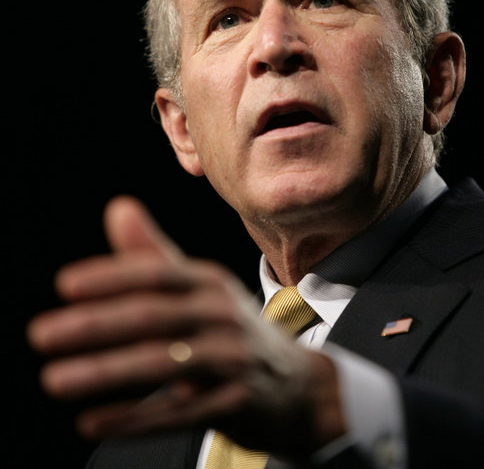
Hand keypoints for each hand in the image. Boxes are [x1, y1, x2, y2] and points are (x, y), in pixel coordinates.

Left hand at [27, 197, 345, 458]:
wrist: (299, 386)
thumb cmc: (232, 331)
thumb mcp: (199, 289)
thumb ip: (153, 254)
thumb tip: (116, 206)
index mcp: (209, 283)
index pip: (158, 273)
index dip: (112, 277)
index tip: (65, 284)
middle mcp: (223, 315)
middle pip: (154, 316)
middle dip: (95, 325)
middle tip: (41, 334)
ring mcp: (234, 359)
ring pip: (163, 363)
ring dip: (105, 372)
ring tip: (54, 379)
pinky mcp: (238, 403)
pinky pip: (180, 412)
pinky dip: (135, 418)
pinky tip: (91, 421)